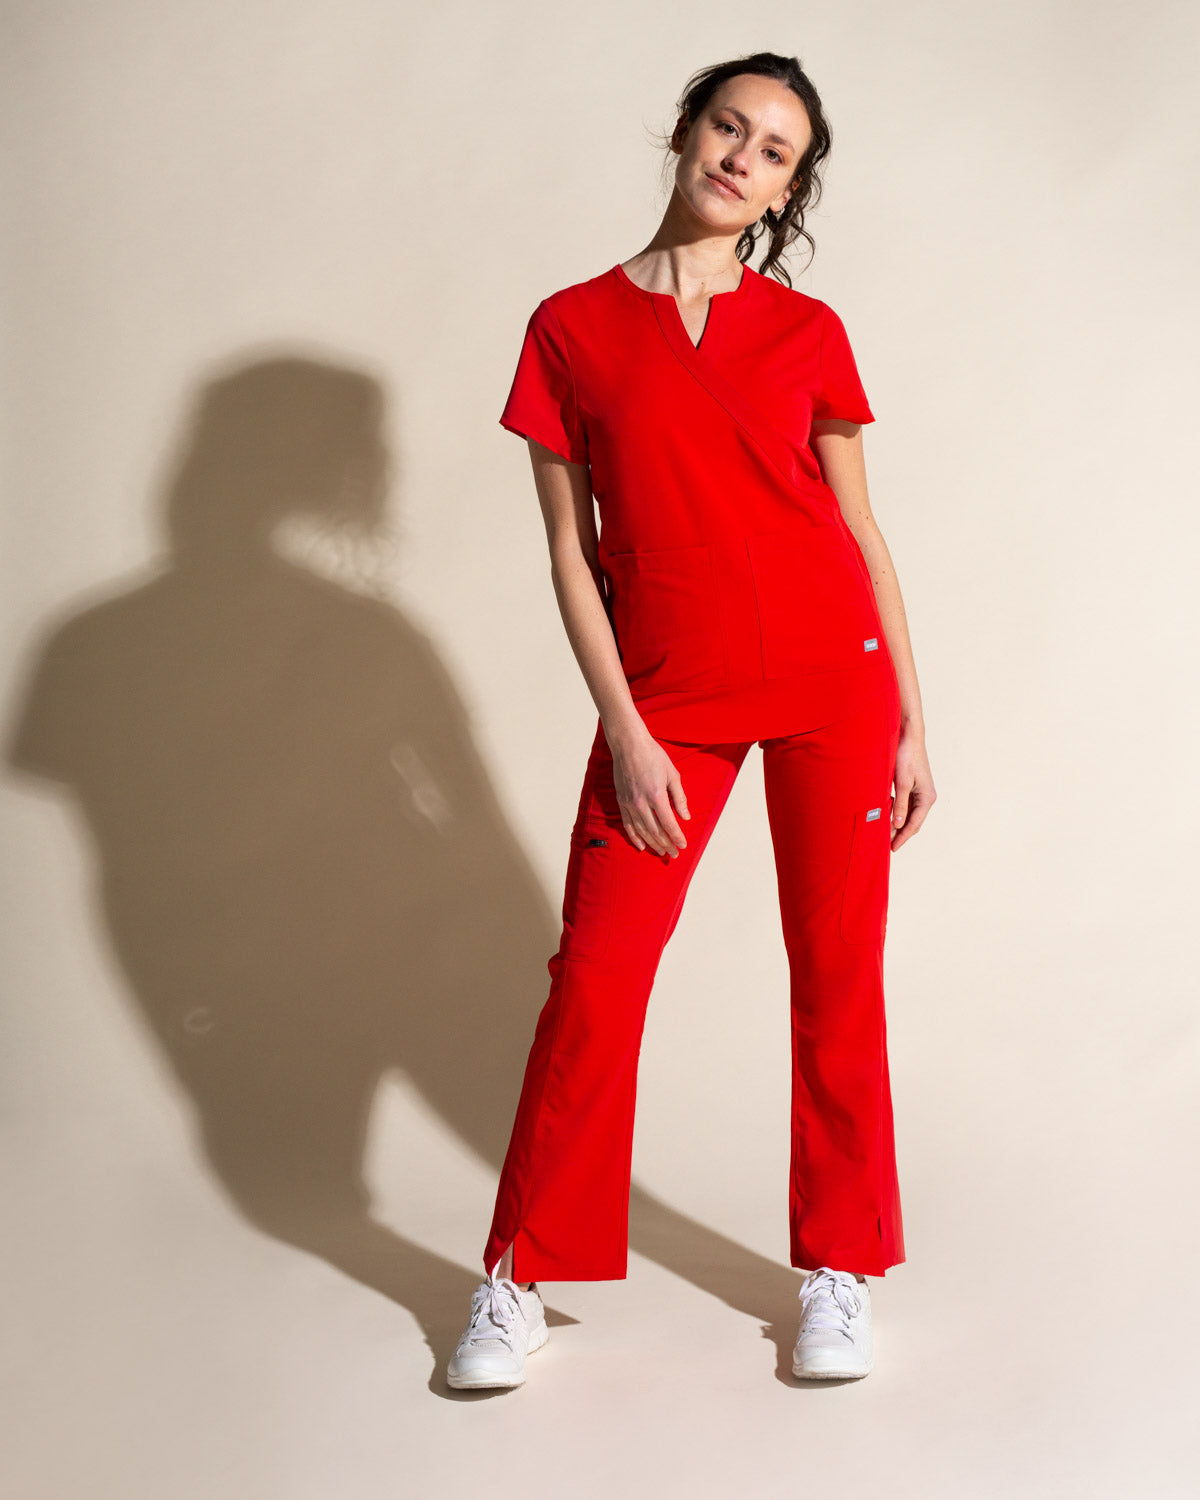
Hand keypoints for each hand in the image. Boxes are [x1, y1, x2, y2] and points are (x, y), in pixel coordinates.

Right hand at [610, 734, 690, 856]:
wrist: (629, 745)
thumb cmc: (653, 756)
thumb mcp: (673, 774)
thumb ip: (679, 798)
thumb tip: (686, 817)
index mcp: (657, 795)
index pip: (669, 824)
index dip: (677, 837)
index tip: (683, 845)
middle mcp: (641, 803)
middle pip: (656, 831)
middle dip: (666, 844)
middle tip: (674, 854)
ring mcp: (629, 803)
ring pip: (642, 831)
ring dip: (653, 844)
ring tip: (661, 853)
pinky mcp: (621, 801)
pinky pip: (628, 825)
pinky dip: (634, 837)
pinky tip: (641, 846)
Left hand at [891, 723, 935, 852]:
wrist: (908, 736)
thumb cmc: (906, 757)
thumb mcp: (901, 782)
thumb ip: (900, 804)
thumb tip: (898, 825)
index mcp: (927, 798)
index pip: (914, 824)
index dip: (902, 837)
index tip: (892, 848)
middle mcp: (926, 797)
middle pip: (913, 821)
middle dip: (900, 833)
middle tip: (886, 845)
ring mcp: (920, 792)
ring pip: (909, 814)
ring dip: (898, 823)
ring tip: (884, 833)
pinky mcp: (913, 786)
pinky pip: (906, 805)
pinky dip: (897, 812)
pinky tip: (886, 815)